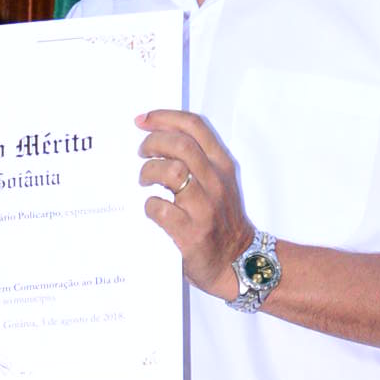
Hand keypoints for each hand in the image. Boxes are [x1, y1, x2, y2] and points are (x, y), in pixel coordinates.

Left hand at [138, 109, 252, 298]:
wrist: (238, 262)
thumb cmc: (221, 222)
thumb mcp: (218, 185)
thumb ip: (197, 162)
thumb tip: (158, 142)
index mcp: (221, 166)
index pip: (195, 127)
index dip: (165, 118)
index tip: (143, 120)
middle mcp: (216, 182)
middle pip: (180, 145)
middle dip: (153, 142)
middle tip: (141, 152)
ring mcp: (205, 208)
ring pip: (172, 172)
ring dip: (149, 172)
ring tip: (144, 181)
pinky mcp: (192, 233)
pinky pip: (162, 209)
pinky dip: (150, 206)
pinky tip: (152, 209)